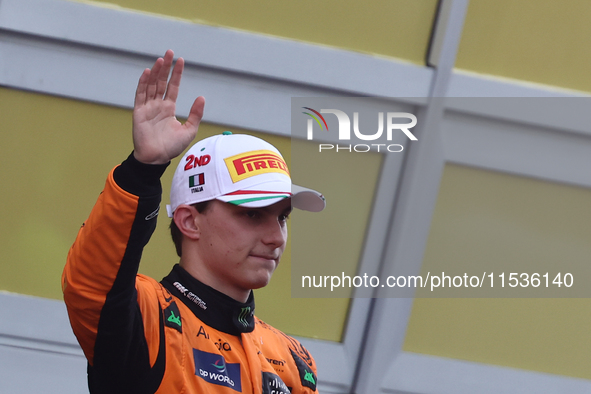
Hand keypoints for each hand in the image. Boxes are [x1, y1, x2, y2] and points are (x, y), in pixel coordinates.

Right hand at [132, 50, 204, 164]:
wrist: (156, 158)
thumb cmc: (171, 147)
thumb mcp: (189, 130)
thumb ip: (195, 114)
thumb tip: (201, 97)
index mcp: (168, 108)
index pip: (172, 87)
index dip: (176, 74)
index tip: (180, 61)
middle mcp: (157, 105)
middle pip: (161, 82)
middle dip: (165, 67)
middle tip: (170, 52)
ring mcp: (147, 107)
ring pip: (151, 85)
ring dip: (155, 72)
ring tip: (161, 60)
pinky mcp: (139, 112)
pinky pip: (140, 95)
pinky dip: (143, 83)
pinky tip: (147, 72)